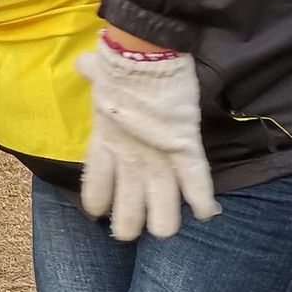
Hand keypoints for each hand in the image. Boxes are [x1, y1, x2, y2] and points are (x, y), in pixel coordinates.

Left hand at [76, 32, 219, 240]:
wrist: (142, 55)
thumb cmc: (118, 63)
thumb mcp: (98, 72)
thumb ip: (92, 72)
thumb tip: (84, 61)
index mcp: (106, 139)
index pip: (96, 178)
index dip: (96, 197)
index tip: (94, 212)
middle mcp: (129, 155)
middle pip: (128, 199)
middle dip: (128, 221)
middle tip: (126, 237)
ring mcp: (157, 153)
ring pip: (162, 197)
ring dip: (164, 218)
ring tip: (164, 234)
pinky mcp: (183, 145)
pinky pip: (195, 177)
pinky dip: (202, 196)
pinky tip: (208, 214)